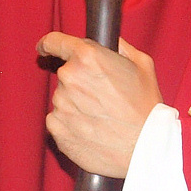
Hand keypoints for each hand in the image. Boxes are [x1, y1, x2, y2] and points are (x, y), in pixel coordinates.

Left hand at [37, 32, 161, 177]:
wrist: (144, 148)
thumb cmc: (146, 107)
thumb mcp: (142, 65)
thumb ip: (120, 48)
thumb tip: (110, 43)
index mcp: (88, 57)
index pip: (55, 42)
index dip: (48, 44)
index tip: (45, 48)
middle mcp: (69, 78)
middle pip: (66, 74)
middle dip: (80, 82)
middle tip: (103, 96)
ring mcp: (60, 105)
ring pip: (63, 99)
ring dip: (77, 104)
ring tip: (101, 117)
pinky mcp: (56, 129)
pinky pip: (59, 120)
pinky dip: (71, 124)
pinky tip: (92, 130)